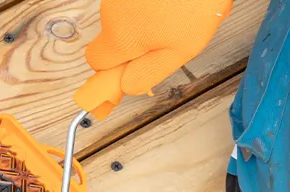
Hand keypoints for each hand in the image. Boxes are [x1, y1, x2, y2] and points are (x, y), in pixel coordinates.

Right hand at [76, 0, 231, 118]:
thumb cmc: (193, 4)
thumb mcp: (178, 51)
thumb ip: (147, 73)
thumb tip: (126, 86)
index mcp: (120, 37)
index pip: (96, 62)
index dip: (114, 69)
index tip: (133, 69)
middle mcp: (111, 13)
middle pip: (114, 36)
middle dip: (136, 41)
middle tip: (170, 37)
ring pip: (126, 16)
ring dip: (147, 19)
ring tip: (180, 12)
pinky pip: (134, 0)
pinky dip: (151, 2)